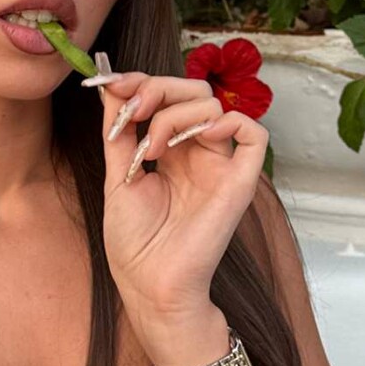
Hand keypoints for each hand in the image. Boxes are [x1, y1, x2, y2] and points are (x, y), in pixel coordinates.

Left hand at [97, 69, 267, 329]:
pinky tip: (199, 136)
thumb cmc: (134, 242)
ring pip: (215, 105)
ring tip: (151, 148)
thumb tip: (110, 85)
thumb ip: (118, 130)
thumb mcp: (117, 174)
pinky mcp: (239, 181)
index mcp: (169, 150)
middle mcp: (197, 153)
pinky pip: (254, 134)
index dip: (145, 81)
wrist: (149, 284)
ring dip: (176, 113)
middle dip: (160, 88)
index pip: (168, 96)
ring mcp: (219, 165)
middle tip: (136, 110)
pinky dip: (229, 121)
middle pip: (194, 92)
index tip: (116, 84)